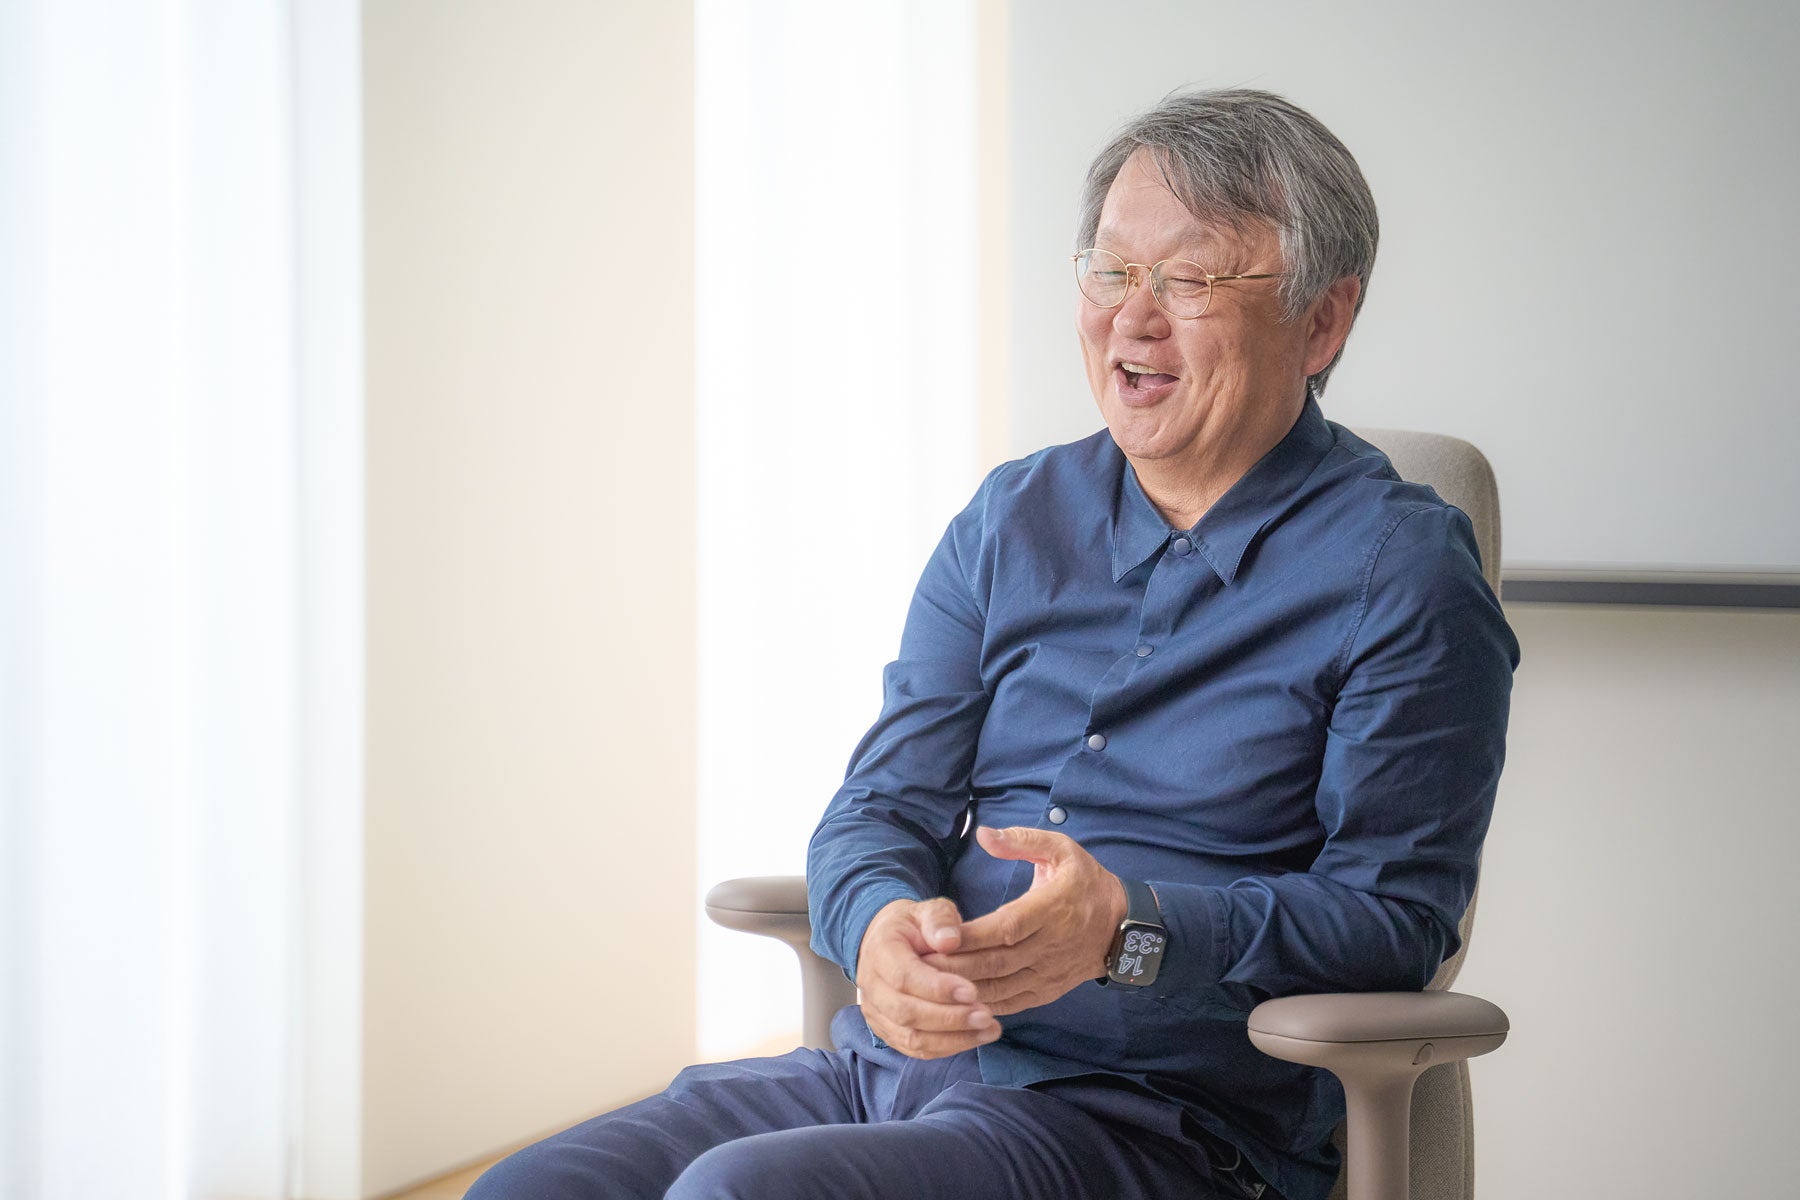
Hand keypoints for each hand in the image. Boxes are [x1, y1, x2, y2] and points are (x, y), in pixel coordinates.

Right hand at [854, 897, 1000, 1058]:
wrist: (889, 941)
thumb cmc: (914, 925)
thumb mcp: (928, 910)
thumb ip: (940, 920)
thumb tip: (950, 941)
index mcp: (880, 951)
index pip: (904, 976)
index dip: (938, 988)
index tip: (972, 991)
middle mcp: (871, 986)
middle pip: (906, 1012)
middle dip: (949, 1018)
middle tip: (986, 1016)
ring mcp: (876, 1012)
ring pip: (910, 1037)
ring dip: (952, 1038)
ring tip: (989, 1029)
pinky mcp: (888, 1030)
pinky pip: (915, 1048)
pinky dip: (947, 1047)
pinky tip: (975, 1037)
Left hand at [928, 826, 1127, 1015]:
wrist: (1124, 926)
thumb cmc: (1087, 883)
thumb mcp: (1062, 850)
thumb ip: (1022, 841)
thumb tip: (983, 834)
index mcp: (1052, 908)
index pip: (1007, 926)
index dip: (973, 935)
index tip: (940, 936)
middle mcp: (1050, 945)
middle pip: (997, 961)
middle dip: (955, 966)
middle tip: (917, 964)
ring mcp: (1049, 972)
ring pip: (1001, 987)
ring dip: (963, 989)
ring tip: (927, 985)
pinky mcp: (1047, 990)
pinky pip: (1011, 1002)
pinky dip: (983, 1005)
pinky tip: (956, 1003)